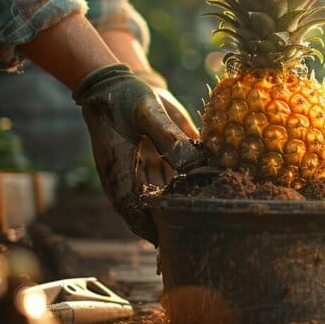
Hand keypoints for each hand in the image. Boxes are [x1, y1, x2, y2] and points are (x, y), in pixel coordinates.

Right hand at [73, 64, 198, 240]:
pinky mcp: (154, 156)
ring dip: (181, 202)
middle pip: (150, 208)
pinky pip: (171, 175)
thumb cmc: (124, 96)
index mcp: (119, 171)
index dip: (150, 228)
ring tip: (208, 214)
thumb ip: (168, 136)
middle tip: (198, 231)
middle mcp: (130, 175)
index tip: (168, 242)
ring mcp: (142, 167)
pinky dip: (187, 181)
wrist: (115, 81)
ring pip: (163, 193)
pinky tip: (209, 183)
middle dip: (171, 220)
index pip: (133, 210)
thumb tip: (190, 160)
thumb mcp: (146, 112)